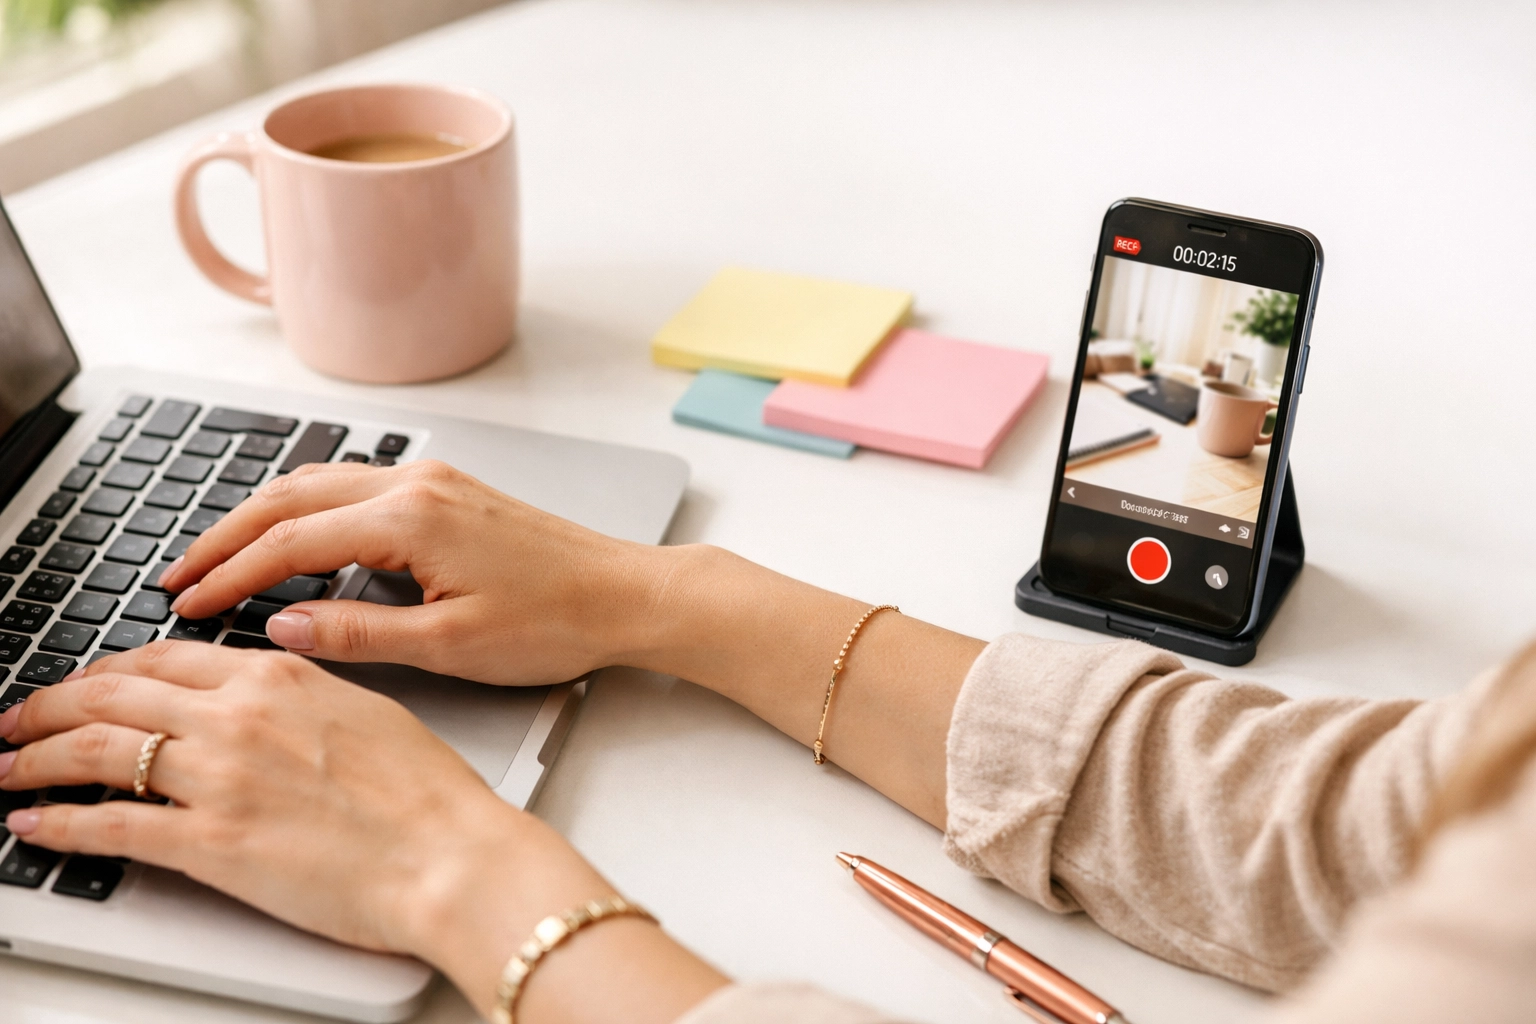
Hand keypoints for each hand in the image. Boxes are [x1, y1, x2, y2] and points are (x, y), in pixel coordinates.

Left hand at [0, 643, 725, 1020]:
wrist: (451, 854)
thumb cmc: (429, 793)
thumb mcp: (367, 711)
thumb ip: (303, 694)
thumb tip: (266, 693)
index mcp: (278, 676)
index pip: (164, 656)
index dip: (109, 668)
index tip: (86, 681)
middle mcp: (237, 716)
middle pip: (112, 694)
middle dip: (50, 704)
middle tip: (18, 718)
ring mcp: (218, 778)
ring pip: (95, 751)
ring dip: (33, 758)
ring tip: (5, 767)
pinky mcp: (209, 844)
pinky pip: (109, 826)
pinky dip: (58, 825)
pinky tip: (32, 825)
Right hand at [160, 461, 669, 684]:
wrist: (627, 593)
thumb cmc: (555, 621)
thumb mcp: (449, 646)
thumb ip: (357, 633)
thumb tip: (282, 630)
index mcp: (410, 519)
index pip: (290, 542)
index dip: (229, 575)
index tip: (186, 603)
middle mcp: (417, 485)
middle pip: (291, 498)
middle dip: (227, 535)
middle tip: (177, 574)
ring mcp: (435, 482)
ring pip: (321, 484)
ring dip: (264, 517)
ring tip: (220, 556)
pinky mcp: (450, 492)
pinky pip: (357, 488)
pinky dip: (309, 510)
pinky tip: (296, 539)